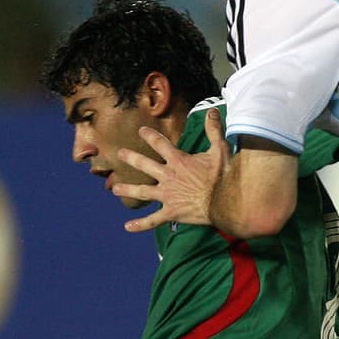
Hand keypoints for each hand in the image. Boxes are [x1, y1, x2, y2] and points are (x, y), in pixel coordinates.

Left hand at [113, 109, 227, 232]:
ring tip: (114, 188)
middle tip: (119, 153)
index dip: (149, 136)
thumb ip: (213, 130)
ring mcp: (167, 195)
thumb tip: (212, 111)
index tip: (141, 131)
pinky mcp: (171, 212)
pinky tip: (127, 227)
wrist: (224, 200)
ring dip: (127, 189)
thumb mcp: (220, 149)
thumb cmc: (223, 175)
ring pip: (142, 191)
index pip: (160, 144)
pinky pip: (153, 220)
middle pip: (144, 164)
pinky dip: (140, 224)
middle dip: (131, 158)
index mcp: (178, 160)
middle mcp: (168, 176)